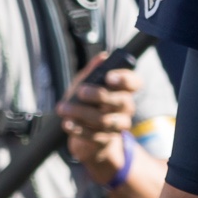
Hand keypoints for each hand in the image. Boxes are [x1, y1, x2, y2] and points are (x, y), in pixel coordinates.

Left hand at [58, 55, 141, 184]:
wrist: (82, 132)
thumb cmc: (85, 102)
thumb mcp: (85, 83)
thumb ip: (92, 71)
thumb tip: (102, 57)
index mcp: (122, 90)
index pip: (135, 82)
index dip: (125, 79)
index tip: (108, 77)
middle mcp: (125, 107)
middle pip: (121, 101)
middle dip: (99, 95)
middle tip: (80, 92)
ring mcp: (117, 125)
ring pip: (105, 120)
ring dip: (81, 113)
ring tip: (62, 108)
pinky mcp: (106, 140)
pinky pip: (95, 136)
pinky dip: (78, 129)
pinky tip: (67, 124)